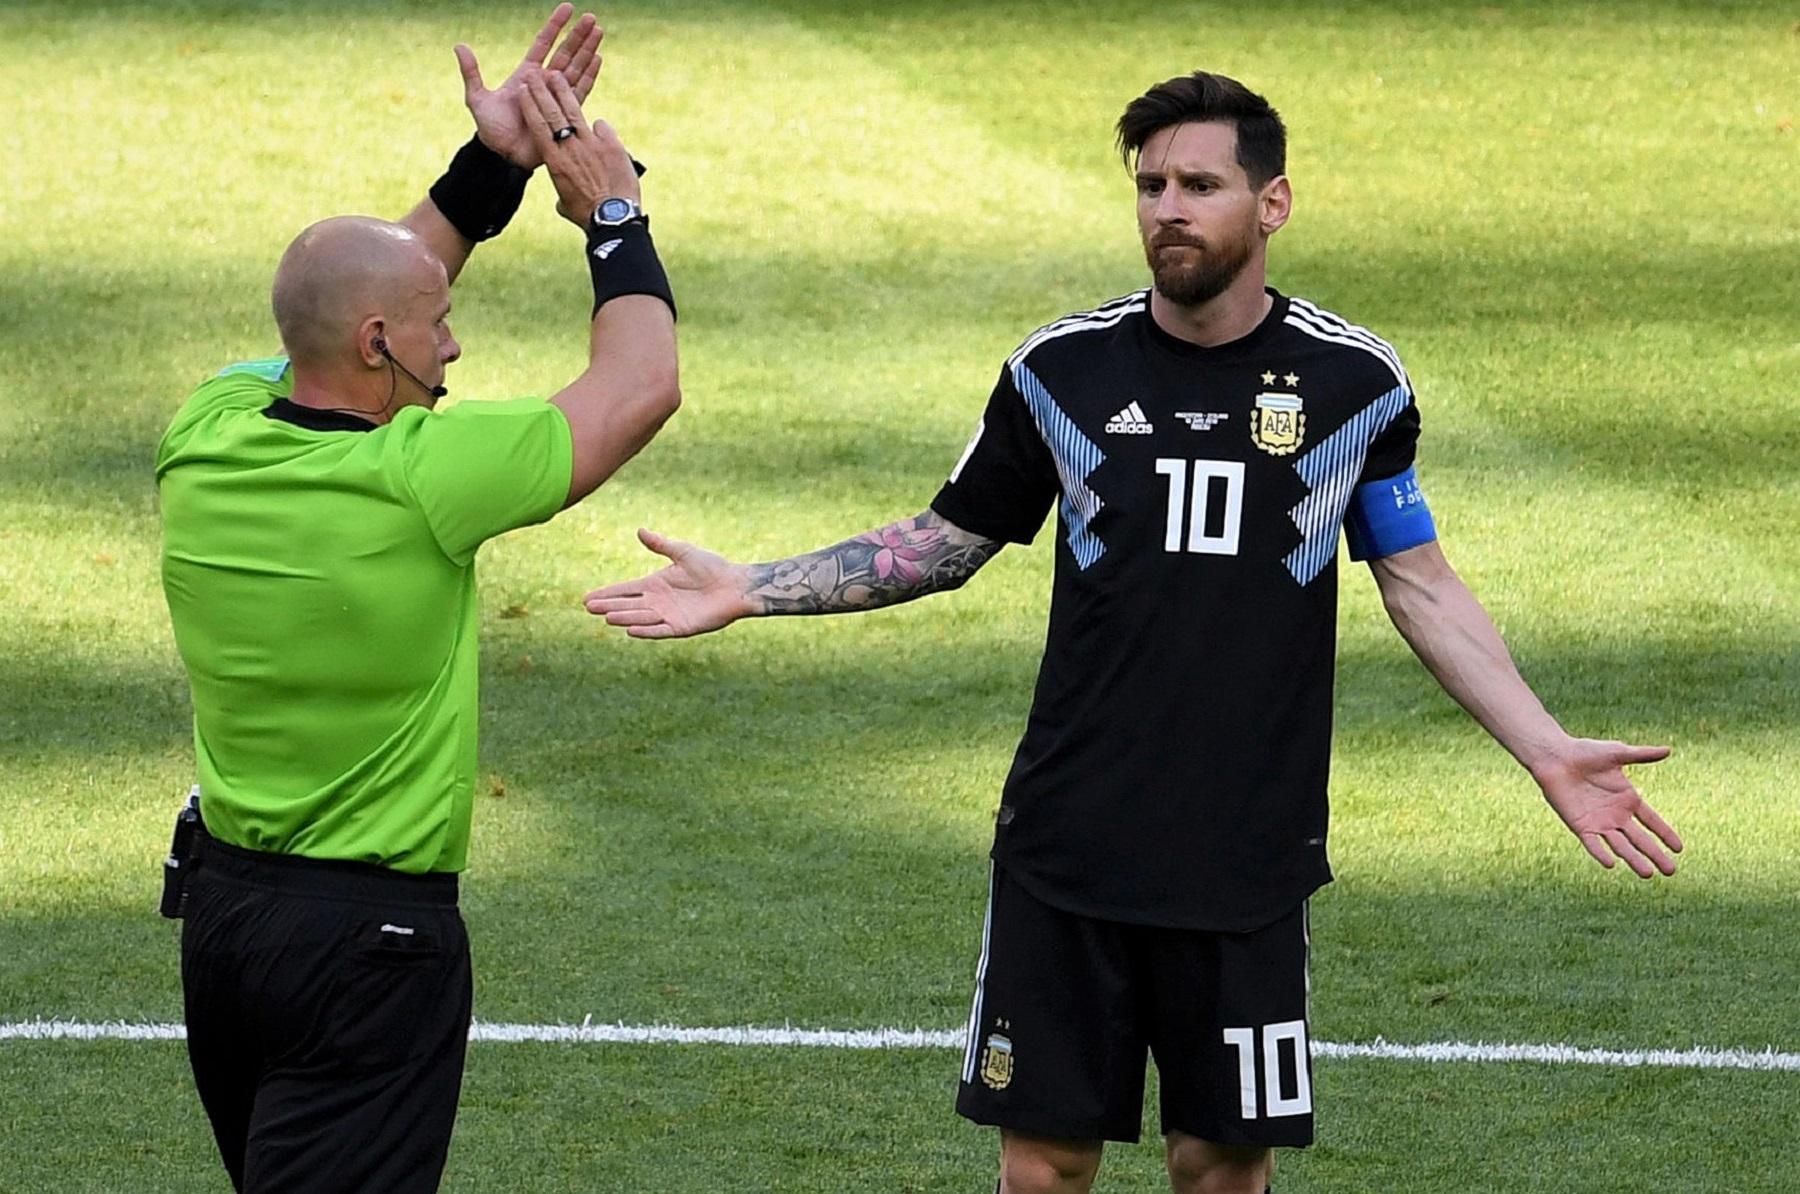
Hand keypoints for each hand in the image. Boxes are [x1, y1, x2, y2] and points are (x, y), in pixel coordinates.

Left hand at [455, 3, 602, 168]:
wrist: (504, 156)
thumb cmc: (491, 130)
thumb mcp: (477, 98)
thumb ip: (472, 72)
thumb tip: (459, 46)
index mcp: (526, 74)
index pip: (543, 44)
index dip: (555, 26)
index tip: (567, 8)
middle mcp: (543, 83)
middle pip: (565, 53)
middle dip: (578, 35)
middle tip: (591, 18)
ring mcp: (556, 97)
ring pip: (576, 68)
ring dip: (588, 50)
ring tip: (599, 32)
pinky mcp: (565, 113)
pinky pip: (580, 91)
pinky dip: (589, 75)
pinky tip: (598, 60)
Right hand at [520, 68, 640, 224]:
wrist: (613, 218)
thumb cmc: (586, 215)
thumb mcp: (565, 201)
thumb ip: (562, 184)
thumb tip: (564, 184)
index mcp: (554, 161)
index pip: (538, 126)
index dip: (530, 105)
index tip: (523, 90)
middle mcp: (570, 148)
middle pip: (553, 112)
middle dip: (542, 91)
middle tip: (537, 74)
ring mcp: (592, 144)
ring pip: (575, 112)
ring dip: (565, 92)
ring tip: (557, 76)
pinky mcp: (613, 146)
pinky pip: (604, 130)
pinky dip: (600, 127)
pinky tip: (598, 122)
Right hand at [585, 529, 753, 638]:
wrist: (735, 584)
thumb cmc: (712, 567)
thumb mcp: (683, 552)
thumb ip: (661, 544)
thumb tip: (640, 530)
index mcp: (655, 585)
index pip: (625, 590)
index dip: (607, 593)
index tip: (587, 598)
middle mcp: (658, 602)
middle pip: (628, 605)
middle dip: (609, 606)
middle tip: (589, 608)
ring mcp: (668, 616)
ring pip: (641, 617)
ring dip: (624, 617)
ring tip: (607, 616)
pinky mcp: (682, 627)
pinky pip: (660, 630)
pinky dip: (646, 630)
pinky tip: (631, 630)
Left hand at [1534, 739, 1681, 877]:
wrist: (1555, 757)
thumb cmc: (1585, 752)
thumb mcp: (1617, 753)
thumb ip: (1642, 755)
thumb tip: (1669, 750)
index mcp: (1628, 799)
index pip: (1652, 821)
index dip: (1665, 834)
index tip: (1679, 849)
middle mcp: (1616, 815)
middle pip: (1640, 839)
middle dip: (1655, 855)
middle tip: (1670, 871)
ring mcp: (1599, 822)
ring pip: (1620, 846)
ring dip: (1633, 859)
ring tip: (1647, 874)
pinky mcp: (1580, 825)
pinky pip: (1592, 843)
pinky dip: (1600, 853)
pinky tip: (1611, 864)